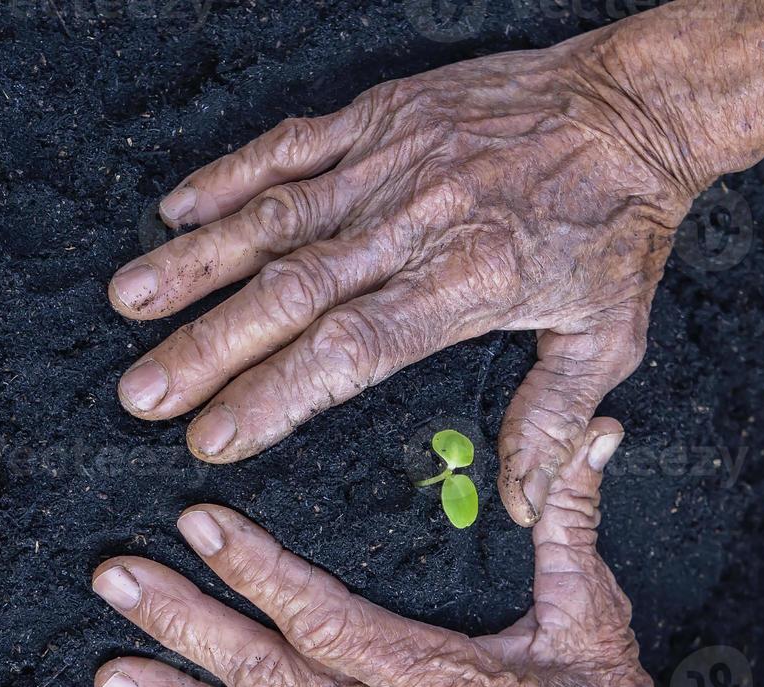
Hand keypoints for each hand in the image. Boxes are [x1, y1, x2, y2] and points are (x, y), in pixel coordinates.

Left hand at [90, 421, 732, 686]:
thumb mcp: (594, 617)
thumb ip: (572, 522)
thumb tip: (592, 436)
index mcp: (435, 681)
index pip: (320, 616)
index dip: (254, 568)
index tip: (198, 522)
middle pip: (262, 675)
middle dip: (181, 623)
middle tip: (116, 582)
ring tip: (110, 674)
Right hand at [109, 35, 697, 524]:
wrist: (635, 104)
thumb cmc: (619, 224)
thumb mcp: (607, 335)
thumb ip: (551, 421)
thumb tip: (517, 506)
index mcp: (465, 284)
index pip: (350, 351)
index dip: (275, 396)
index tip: (213, 439)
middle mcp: (414, 225)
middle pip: (292, 292)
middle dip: (207, 348)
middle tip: (141, 394)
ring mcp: (390, 164)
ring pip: (275, 217)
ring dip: (195, 262)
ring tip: (128, 302)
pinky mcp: (381, 116)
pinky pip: (293, 145)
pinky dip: (230, 175)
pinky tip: (175, 209)